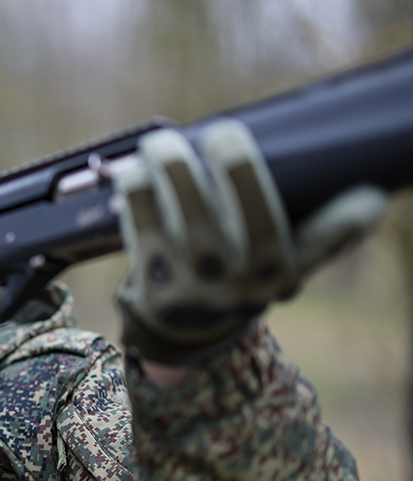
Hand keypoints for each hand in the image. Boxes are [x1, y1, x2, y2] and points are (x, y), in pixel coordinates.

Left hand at [115, 119, 386, 364]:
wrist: (188, 325)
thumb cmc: (243, 271)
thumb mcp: (288, 261)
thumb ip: (326, 232)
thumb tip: (373, 199)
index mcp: (279, 272)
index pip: (317, 241)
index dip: (337, 218)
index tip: (353, 185)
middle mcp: (242, 284)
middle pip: (250, 224)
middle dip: (240, 173)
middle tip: (224, 131)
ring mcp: (198, 287)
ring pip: (191, 226)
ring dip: (175, 178)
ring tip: (162, 142)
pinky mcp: (154, 284)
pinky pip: (145, 234)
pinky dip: (138, 200)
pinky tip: (132, 171)